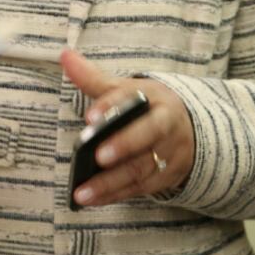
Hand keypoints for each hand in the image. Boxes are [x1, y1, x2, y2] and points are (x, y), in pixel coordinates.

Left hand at [62, 48, 194, 207]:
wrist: (189, 130)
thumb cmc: (147, 107)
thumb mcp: (126, 89)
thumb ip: (94, 78)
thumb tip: (65, 55)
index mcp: (156, 99)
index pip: (133, 99)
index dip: (111, 106)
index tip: (90, 117)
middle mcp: (166, 126)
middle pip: (146, 136)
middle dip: (123, 145)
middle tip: (98, 156)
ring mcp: (168, 154)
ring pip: (141, 168)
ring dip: (111, 182)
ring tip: (82, 191)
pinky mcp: (165, 178)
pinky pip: (139, 188)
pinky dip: (115, 195)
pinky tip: (93, 199)